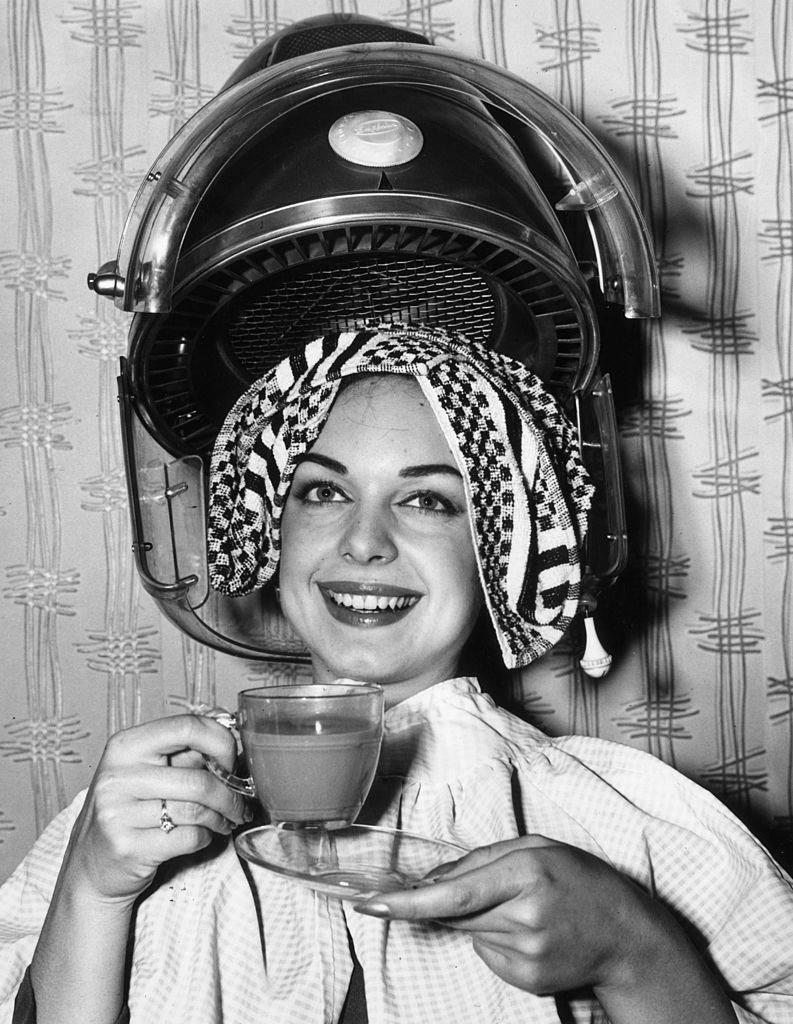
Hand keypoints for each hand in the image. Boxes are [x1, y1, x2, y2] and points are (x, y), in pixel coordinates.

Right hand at [63, 715, 248, 903]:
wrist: (91, 866)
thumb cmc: (130, 810)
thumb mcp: (148, 771)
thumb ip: (185, 751)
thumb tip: (231, 733)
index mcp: (125, 746)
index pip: (186, 727)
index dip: (221, 743)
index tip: (231, 762)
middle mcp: (117, 777)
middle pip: (197, 779)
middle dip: (230, 795)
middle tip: (239, 805)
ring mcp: (118, 813)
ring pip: (196, 811)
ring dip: (221, 818)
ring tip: (225, 821)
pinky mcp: (127, 847)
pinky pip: (188, 838)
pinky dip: (205, 838)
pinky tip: (202, 837)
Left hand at [354, 834, 658, 995]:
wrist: (627, 936)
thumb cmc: (582, 880)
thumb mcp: (537, 847)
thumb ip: (482, 858)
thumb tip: (432, 879)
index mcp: (526, 873)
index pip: (453, 894)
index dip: (407, 901)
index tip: (370, 903)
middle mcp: (524, 917)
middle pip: (455, 911)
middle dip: (451, 897)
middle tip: (491, 886)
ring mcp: (526, 955)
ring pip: (470, 931)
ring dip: (481, 916)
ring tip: (525, 907)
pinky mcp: (527, 980)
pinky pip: (488, 953)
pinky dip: (497, 938)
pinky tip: (530, 930)